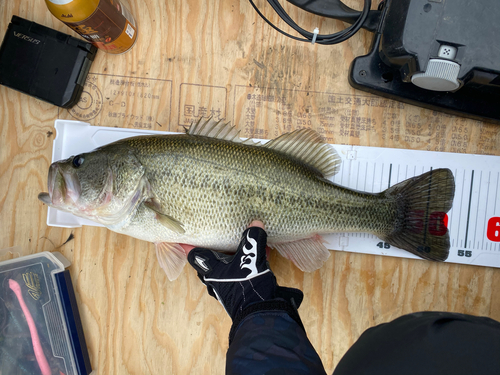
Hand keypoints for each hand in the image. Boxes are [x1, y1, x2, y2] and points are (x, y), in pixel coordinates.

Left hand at [186, 221, 302, 320]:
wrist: (262, 315)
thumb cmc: (249, 285)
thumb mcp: (253, 258)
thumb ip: (254, 239)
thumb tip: (255, 222)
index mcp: (211, 270)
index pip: (193, 254)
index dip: (188, 243)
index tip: (182, 234)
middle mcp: (215, 279)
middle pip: (209, 260)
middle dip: (214, 247)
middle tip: (218, 233)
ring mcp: (227, 288)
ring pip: (225, 267)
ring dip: (233, 255)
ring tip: (244, 241)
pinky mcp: (240, 292)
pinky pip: (240, 273)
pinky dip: (247, 262)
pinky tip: (263, 254)